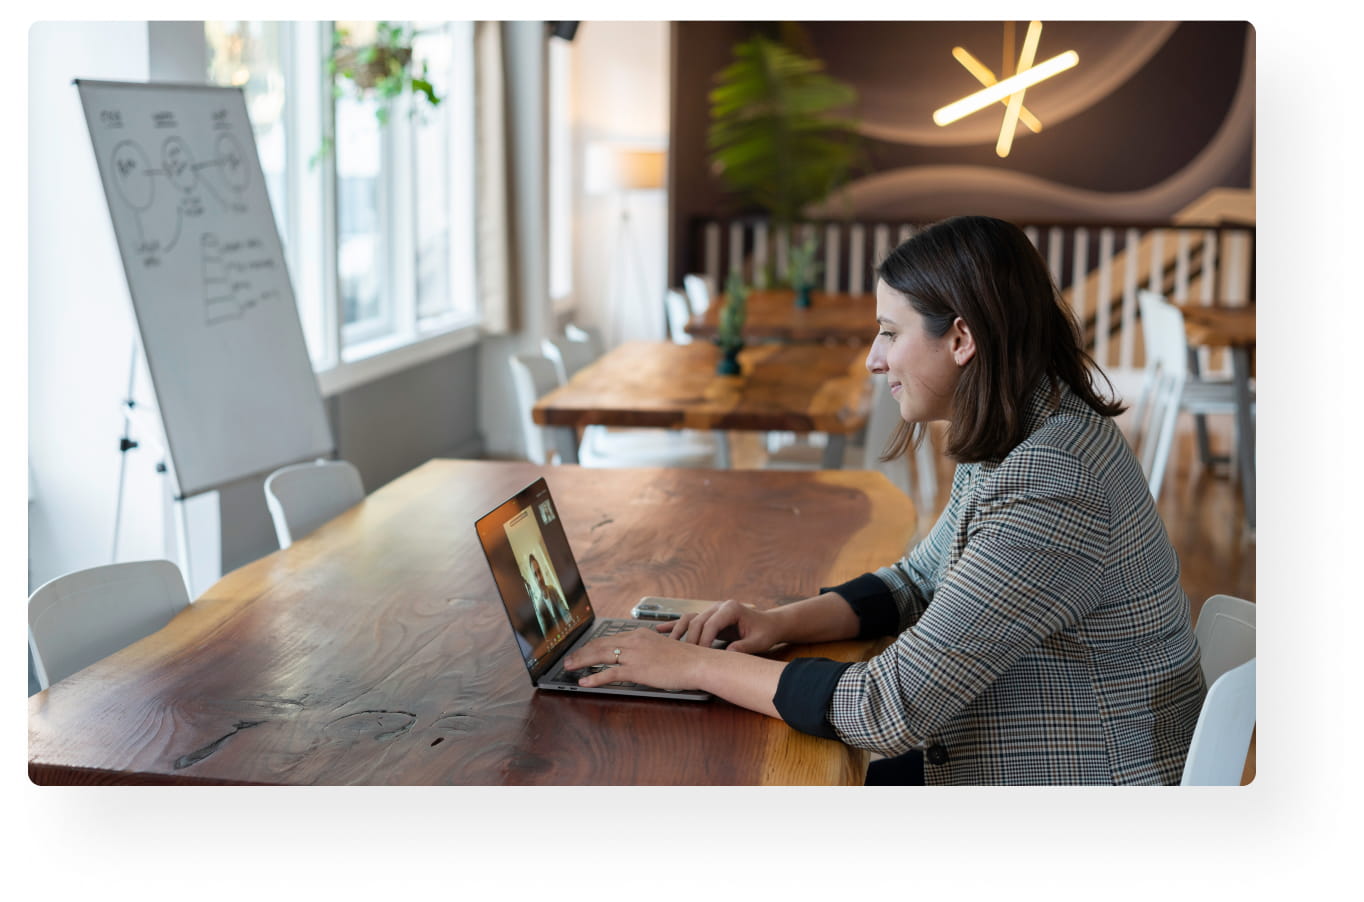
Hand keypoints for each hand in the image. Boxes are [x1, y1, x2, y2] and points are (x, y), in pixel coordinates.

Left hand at [562, 627, 710, 690]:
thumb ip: (646, 650)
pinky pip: (610, 673)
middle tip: (569, 658)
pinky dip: (594, 677)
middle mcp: (634, 641)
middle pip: (600, 644)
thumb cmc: (685, 659)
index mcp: (640, 634)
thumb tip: (635, 658)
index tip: (583, 650)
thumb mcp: (662, 647)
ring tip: (570, 667)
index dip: (593, 645)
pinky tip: (584, 682)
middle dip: (582, 652)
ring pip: (600, 656)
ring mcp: (634, 655)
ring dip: (582, 661)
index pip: (610, 638)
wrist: (697, 663)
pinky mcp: (637, 670)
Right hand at [662, 599, 783, 654]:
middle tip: (686, 657)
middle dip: (690, 639)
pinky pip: (688, 620)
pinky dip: (675, 625)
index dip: (704, 640)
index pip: (711, 623)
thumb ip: (744, 647)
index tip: (701, 655)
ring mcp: (712, 610)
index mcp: (731, 608)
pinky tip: (660, 630)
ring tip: (668, 644)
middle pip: (697, 621)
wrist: (769, 624)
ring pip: (689, 619)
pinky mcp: (708, 616)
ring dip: (678, 631)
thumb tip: (728, 654)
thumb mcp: (758, 642)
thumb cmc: (765, 632)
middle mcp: (719, 606)